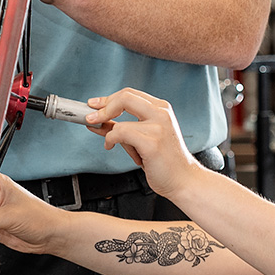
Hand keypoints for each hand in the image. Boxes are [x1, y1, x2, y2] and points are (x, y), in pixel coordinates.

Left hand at [86, 88, 209, 198]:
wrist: (183, 180)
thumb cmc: (165, 162)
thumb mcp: (142, 139)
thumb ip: (121, 128)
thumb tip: (98, 121)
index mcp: (161, 109)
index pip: (130, 94)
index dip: (108, 98)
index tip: (94, 105)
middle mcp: (161, 114)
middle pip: (125, 97)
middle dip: (103, 107)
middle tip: (91, 117)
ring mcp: (158, 127)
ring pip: (120, 122)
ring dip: (110, 134)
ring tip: (113, 144)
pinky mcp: (152, 142)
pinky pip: (121, 134)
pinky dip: (111, 140)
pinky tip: (111, 146)